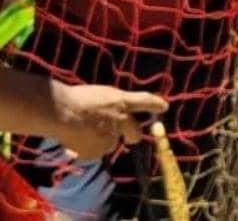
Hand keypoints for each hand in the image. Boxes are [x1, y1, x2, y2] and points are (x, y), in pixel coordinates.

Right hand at [49, 82, 167, 158]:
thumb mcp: (97, 95)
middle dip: (132, 135)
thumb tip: (106, 115)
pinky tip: (71, 141)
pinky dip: (84, 149)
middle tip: (128, 137)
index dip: (155, 104)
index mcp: (121, 102)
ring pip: (109, 144)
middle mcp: (121, 120)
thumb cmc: (73, 98)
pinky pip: (92, 153)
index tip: (164, 106)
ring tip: (80, 132)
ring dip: (100, 141)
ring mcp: (111, 138)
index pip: (144, 101)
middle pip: (134, 132)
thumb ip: (108, 105)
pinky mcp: (98, 151)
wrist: (61, 112)